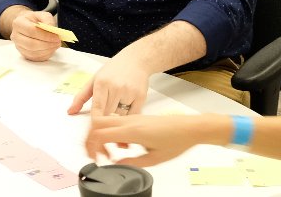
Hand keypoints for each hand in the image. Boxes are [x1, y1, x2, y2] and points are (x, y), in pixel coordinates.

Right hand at [9, 10, 61, 60]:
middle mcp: (15, 35)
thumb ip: (48, 19)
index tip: (56, 37)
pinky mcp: (22, 54)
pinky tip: (50, 50)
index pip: (31, 31)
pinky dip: (44, 55)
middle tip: (58, 42)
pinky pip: (34, 58)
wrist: (27, 25)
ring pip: (32, 52)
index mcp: (18, 23)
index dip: (45, 35)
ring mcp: (18, 46)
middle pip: (31, 44)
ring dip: (47, 50)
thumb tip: (52, 29)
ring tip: (55, 45)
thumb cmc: (35, 20)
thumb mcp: (42, 15)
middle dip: (47, 44)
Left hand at [69, 57, 149, 116]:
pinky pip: (133, 115)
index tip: (94, 126)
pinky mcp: (141, 96)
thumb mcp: (95, 79)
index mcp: (102, 83)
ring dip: (117, 118)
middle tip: (104, 121)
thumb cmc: (114, 70)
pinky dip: (128, 117)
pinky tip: (125, 111)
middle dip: (105, 119)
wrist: (136, 60)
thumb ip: (81, 97)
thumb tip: (70, 111)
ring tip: (116, 111)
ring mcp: (130, 92)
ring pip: (120, 116)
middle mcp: (116, 87)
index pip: (97, 108)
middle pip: (108, 114)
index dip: (95, 120)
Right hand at [84, 114, 221, 166]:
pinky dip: (110, 133)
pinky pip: (115, 122)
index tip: (95, 159)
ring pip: (105, 121)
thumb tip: (117, 163)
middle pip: (96, 123)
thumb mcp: (154, 159)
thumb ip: (132, 163)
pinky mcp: (137, 118)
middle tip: (96, 155)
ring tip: (109, 153)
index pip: (99, 134)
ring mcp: (132, 117)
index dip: (91, 147)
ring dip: (100, 136)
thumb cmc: (177, 139)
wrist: (190, 127)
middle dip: (90, 140)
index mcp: (132, 131)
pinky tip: (120, 146)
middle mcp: (130, 121)